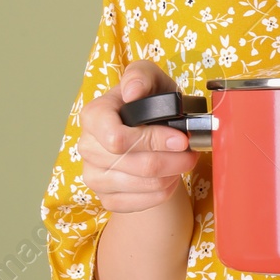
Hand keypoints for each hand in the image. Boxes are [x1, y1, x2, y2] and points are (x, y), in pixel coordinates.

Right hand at [77, 59, 198, 213]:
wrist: (146, 128)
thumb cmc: (147, 100)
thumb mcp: (148, 77)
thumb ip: (140, 76)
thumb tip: (133, 91)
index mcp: (93, 116)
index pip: (116, 138)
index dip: (153, 140)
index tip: (180, 138)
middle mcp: (88, 147)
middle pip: (135, 164)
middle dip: (172, 159)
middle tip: (191, 151)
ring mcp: (94, 175)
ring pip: (141, 185)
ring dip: (171, 174)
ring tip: (183, 162)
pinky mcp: (106, 197)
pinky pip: (138, 204)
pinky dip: (162, 192)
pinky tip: (171, 178)